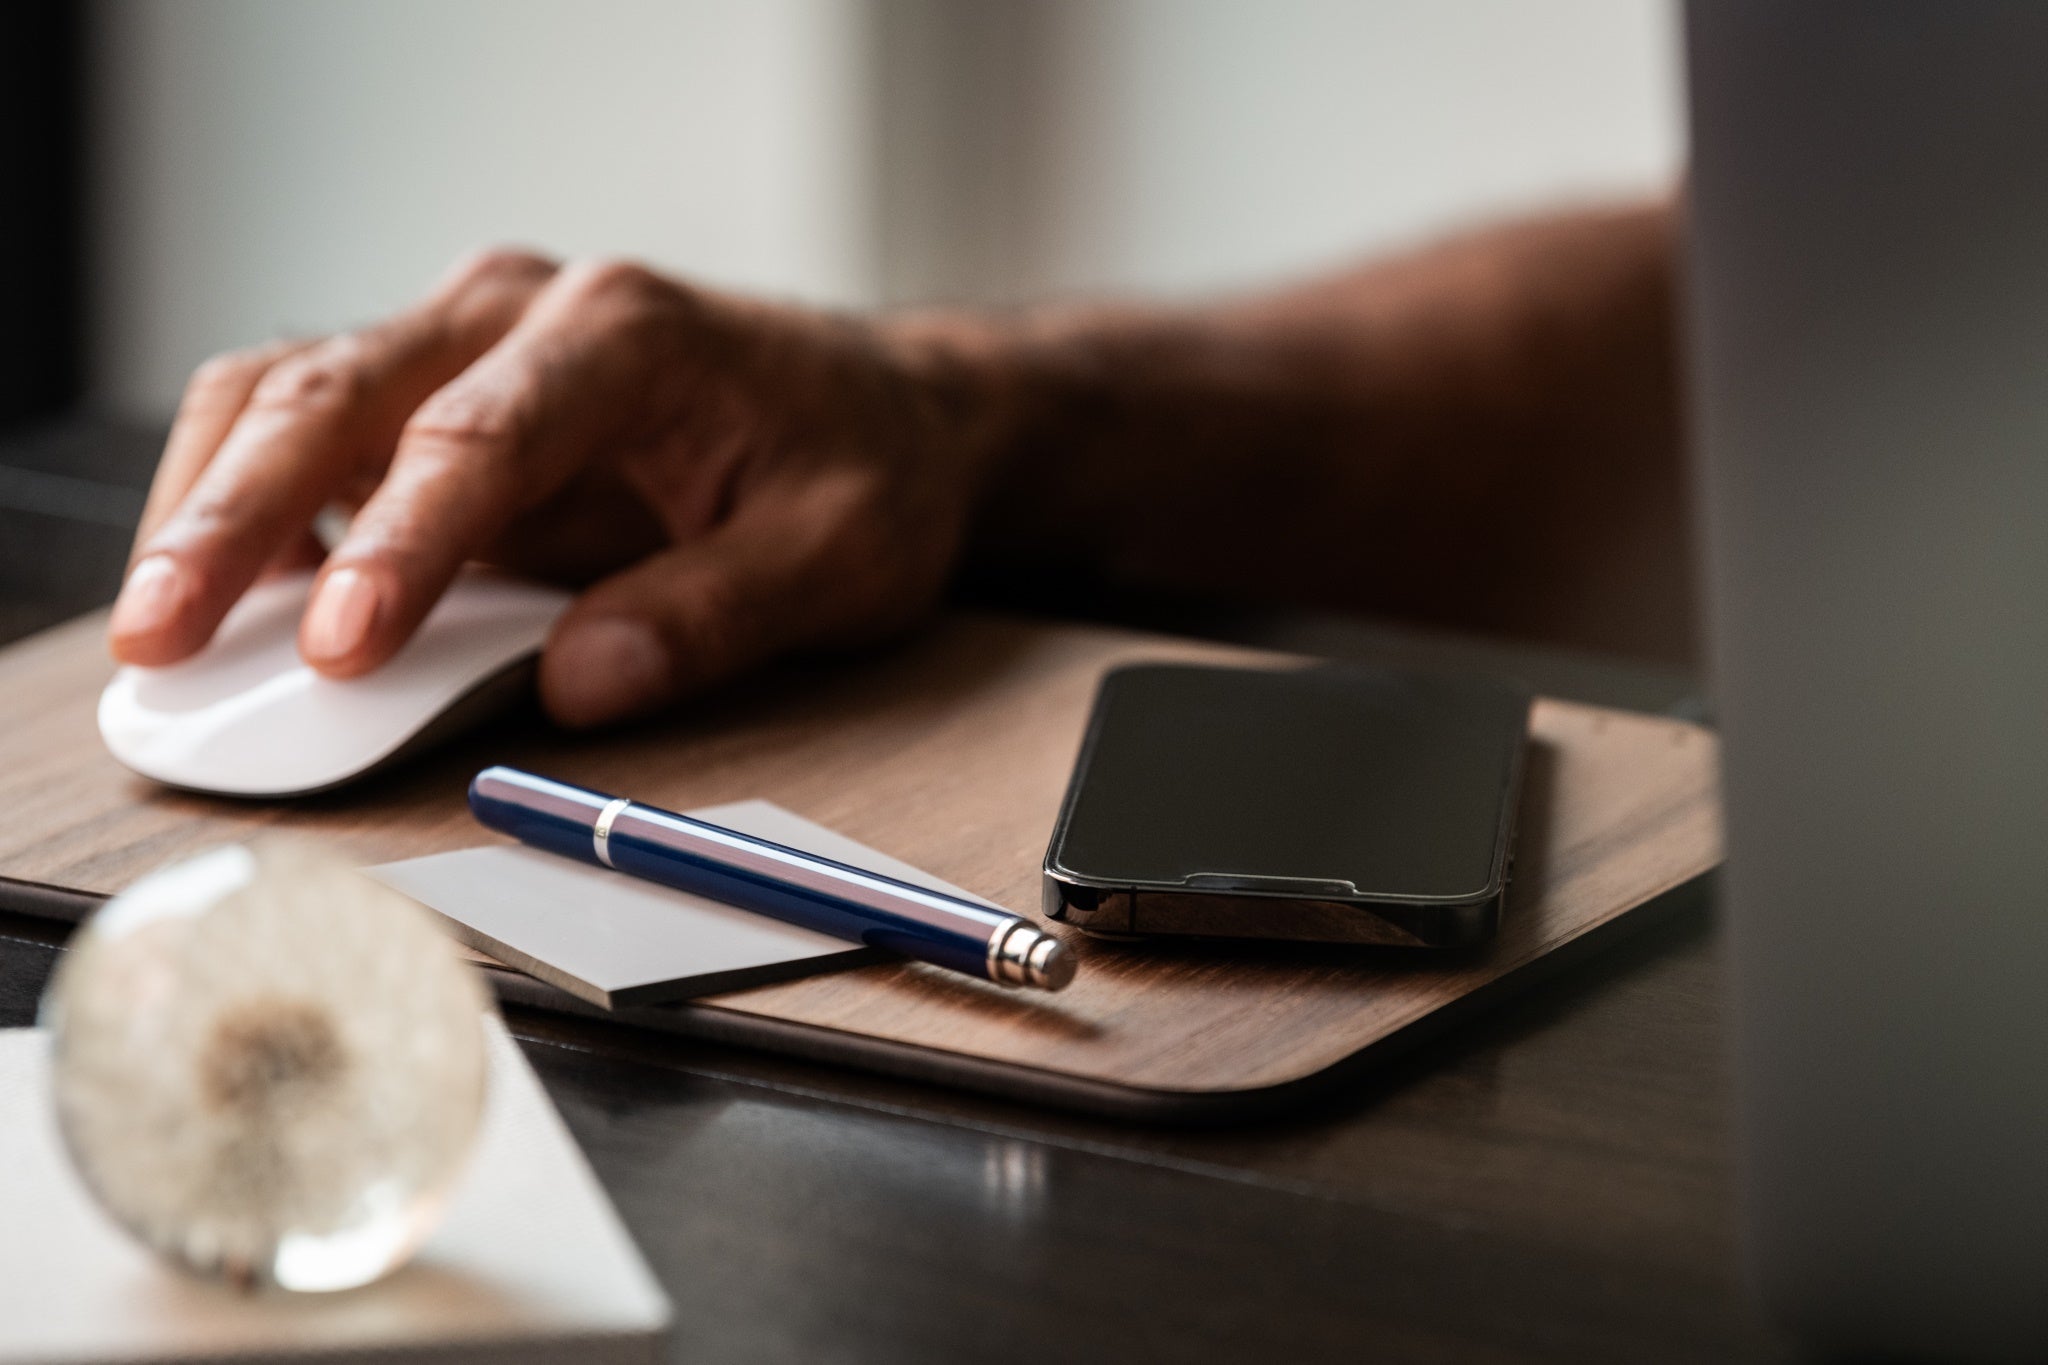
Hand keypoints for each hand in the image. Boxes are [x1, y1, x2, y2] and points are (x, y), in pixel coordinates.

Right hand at [108, 250, 988, 725]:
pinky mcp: (440, 395)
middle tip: (166, 636)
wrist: (881, 413)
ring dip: (211, 503)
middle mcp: (526, 314)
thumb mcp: (839, 557)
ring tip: (159, 625)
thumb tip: (577, 685)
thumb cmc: (862, 474)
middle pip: (342, 389)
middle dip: (238, 516)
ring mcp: (469, 343)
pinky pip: (310, 426)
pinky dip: (246, 500)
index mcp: (629, 334)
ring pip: (292, 392)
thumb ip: (713, 614)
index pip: (485, 434)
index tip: (342, 648)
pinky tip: (227, 593)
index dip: (402, 544)